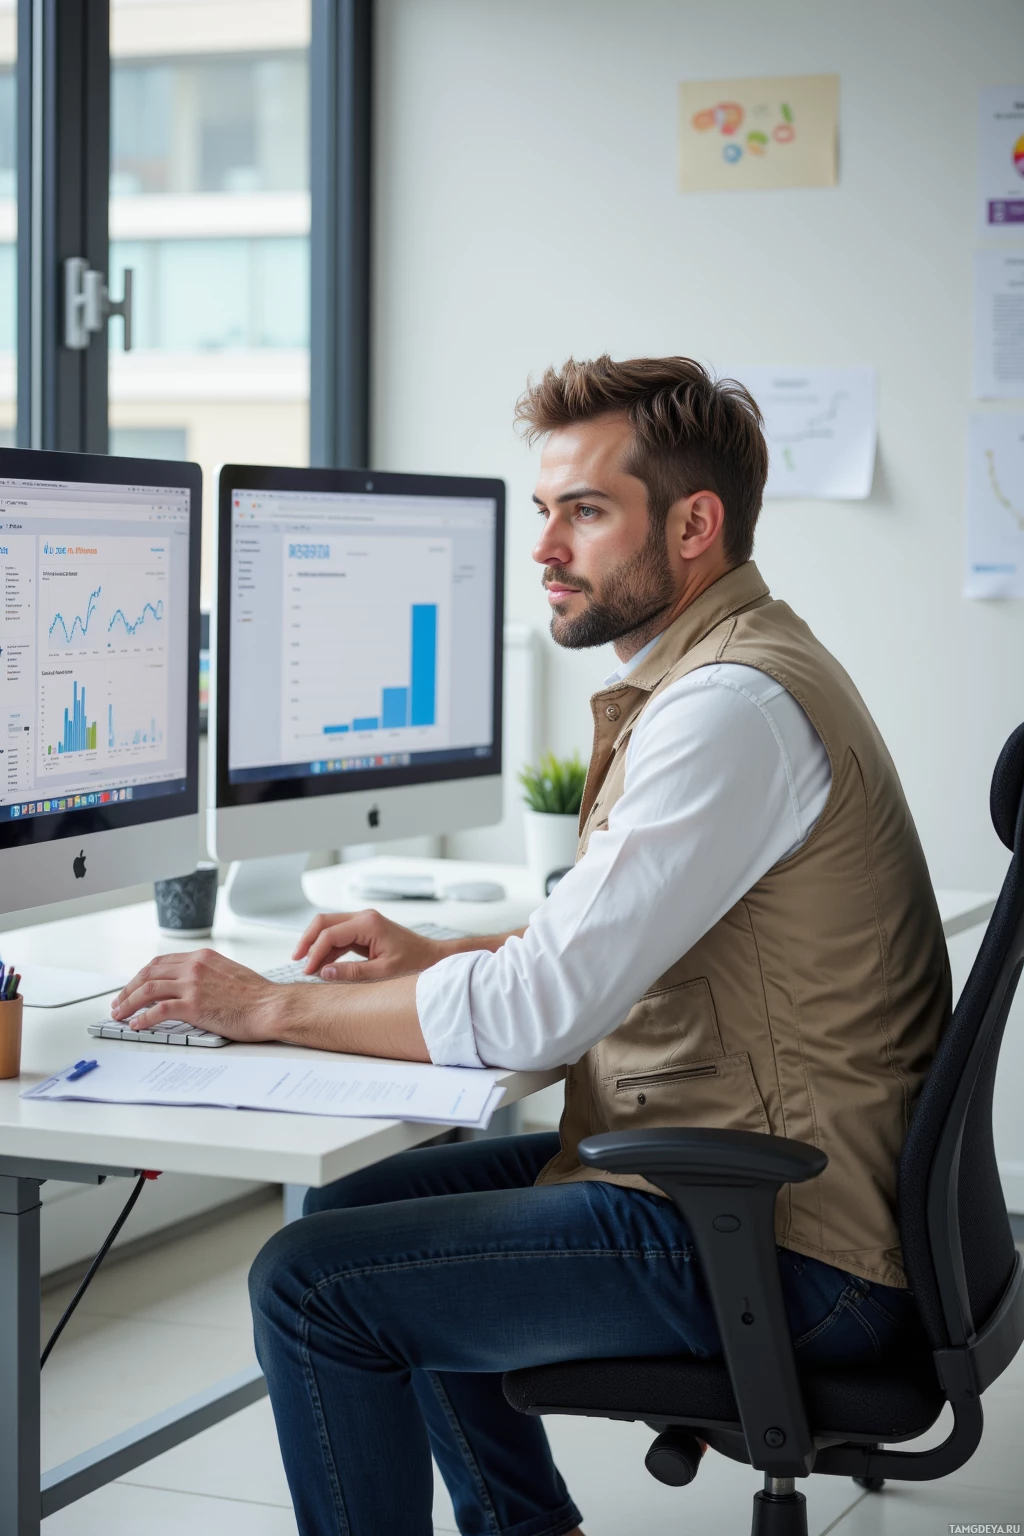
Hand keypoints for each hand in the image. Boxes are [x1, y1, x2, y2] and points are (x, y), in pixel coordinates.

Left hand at [110, 950, 280, 1041]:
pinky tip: (137, 1025)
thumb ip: (207, 975)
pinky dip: (143, 1018)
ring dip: (128, 1003)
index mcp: (202, 957)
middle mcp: (194, 967)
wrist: (270, 1006)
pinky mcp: (194, 1006)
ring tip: (120, 1014)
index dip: (141, 975)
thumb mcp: (229, 973)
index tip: (133, 987)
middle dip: (128, 988)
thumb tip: (191, 988)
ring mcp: (193, 986)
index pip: (161, 962)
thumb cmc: (257, 995)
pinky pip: (158, 1011)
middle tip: (118, 1002)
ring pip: (147, 990)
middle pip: (148, 973)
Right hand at [294, 909, 449, 981]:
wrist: (432, 958)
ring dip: (317, 945)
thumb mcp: (382, 973)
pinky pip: (339, 936)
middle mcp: (363, 918)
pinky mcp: (364, 931)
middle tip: (297, 961)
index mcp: (368, 923)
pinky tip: (323, 966)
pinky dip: (328, 949)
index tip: (307, 971)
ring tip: (308, 967)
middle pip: (324, 922)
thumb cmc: (414, 963)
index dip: (315, 953)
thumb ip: (351, 973)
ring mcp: (363, 923)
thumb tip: (324, 972)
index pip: (330, 934)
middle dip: (308, 941)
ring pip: (329, 928)